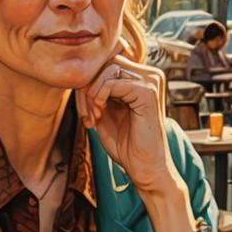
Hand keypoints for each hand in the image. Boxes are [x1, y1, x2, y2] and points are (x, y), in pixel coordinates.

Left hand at [75, 55, 174, 195]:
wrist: (144, 168)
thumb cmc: (126, 145)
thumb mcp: (104, 111)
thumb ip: (96, 90)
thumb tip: (80, 72)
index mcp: (141, 78)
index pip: (107, 64)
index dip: (89, 84)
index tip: (86, 112)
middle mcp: (150, 75)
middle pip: (106, 62)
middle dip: (88, 87)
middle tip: (87, 115)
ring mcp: (151, 81)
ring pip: (108, 69)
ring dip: (92, 94)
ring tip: (93, 117)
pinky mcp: (148, 92)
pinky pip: (113, 82)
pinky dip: (99, 97)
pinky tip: (99, 116)